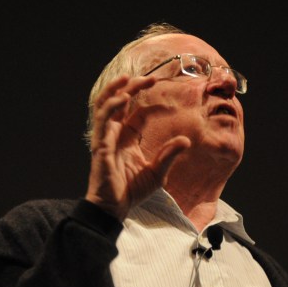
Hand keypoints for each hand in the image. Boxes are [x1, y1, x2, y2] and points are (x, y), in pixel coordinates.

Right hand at [85, 75, 190, 219]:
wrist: (115, 209)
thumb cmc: (132, 192)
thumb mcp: (157, 172)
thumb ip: (170, 155)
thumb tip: (187, 140)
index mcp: (127, 139)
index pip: (136, 112)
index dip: (147, 100)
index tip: (165, 95)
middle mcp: (115, 135)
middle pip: (119, 103)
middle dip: (132, 87)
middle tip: (150, 77)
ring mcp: (106, 138)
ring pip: (105, 106)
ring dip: (115, 90)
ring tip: (129, 78)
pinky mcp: (100, 145)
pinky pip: (103, 121)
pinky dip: (112, 107)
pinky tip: (123, 98)